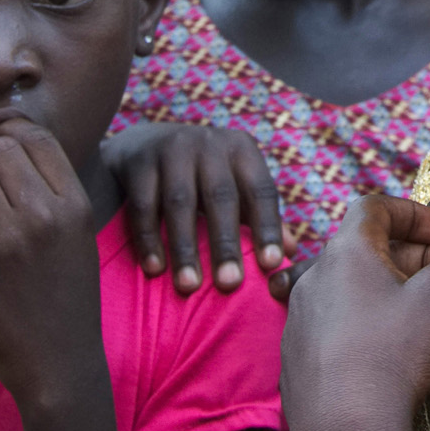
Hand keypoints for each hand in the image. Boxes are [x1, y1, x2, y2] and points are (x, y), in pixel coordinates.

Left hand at [0, 121, 115, 422]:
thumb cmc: (67, 296)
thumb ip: (55, 195)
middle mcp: (44, 215)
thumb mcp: (79, 237)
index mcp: (75, 205)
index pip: (37, 138)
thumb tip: (12, 150)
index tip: (0, 156)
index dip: (11, 138)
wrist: (59, 359)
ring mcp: (6, 239)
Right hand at [101, 121, 286, 294]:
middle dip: (225, 243)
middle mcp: (210, 144)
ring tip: (189, 286)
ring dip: (185, 247)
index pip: (261, 190)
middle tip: (229, 284)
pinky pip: (143, 205)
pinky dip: (149, 239)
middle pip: (221, 197)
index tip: (272, 265)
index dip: (268, 227)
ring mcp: (171, 149)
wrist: (143, 144)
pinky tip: (155, 269)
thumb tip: (291, 252)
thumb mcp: (234, 185)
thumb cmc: (201, 175)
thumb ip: (259, 216)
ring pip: (180, 203)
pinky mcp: (138, 162)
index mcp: (241, 150)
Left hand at [281, 189, 429, 430]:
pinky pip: (331, 321)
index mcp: (345, 252)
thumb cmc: (396, 356)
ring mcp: (299, 319)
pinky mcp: (295, 357)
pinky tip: (384, 349)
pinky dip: (361, 320)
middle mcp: (313, 277)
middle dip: (410, 254)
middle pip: (364, 246)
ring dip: (383, 288)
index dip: (418, 215)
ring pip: (347, 285)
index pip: (377, 206)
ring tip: (418, 315)